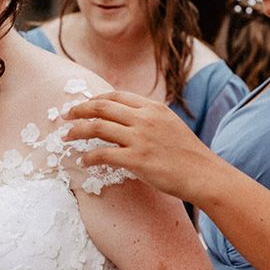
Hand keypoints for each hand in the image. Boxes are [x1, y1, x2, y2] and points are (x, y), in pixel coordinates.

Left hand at [65, 90, 216, 201]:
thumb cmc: (188, 154)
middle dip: (79, 110)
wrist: (204, 174)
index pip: (116, 96)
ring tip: (66, 138)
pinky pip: (103, 154)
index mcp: (152, 107)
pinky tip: (83, 160)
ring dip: (77, 131)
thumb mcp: (169, 125)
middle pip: (102, 107)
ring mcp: (140, 138)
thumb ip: (147, 119)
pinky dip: (89, 156)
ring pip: (97, 127)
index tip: (83, 106)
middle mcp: (144, 118)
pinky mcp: (137, 160)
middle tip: (65, 117)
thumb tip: (123, 121)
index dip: (95, 99)